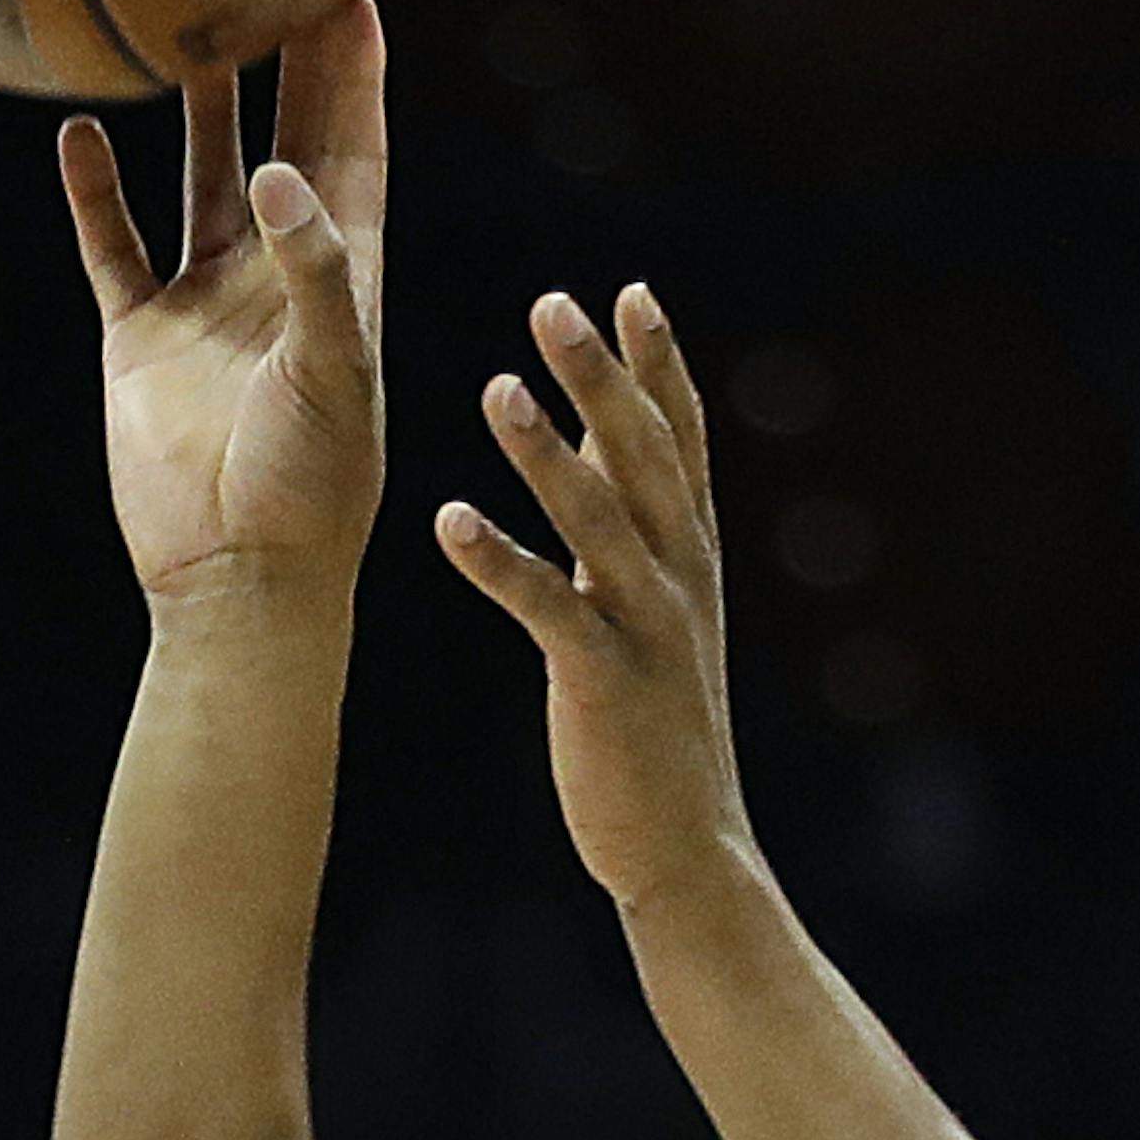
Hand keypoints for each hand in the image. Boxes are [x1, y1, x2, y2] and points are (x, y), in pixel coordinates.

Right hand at [59, 0, 387, 612]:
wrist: (238, 578)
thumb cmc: (312, 488)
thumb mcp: (331, 374)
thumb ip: (313, 274)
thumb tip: (278, 172)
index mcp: (344, 278)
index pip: (355, 150)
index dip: (354, 72)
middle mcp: (278, 276)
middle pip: (280, 137)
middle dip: (279, 57)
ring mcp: (206, 302)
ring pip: (197, 176)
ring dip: (190, 104)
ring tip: (175, 13)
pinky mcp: (142, 337)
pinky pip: (113, 245)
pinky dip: (95, 192)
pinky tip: (77, 128)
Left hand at [436, 289, 756, 912]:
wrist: (687, 847)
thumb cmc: (658, 726)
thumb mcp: (657, 611)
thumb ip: (636, 523)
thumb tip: (610, 436)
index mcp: (690, 557)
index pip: (681, 443)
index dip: (660, 367)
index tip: (631, 292)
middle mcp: (680, 580)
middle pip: (644, 459)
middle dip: (602, 379)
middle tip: (554, 303)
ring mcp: (649, 631)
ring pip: (601, 523)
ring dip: (550, 453)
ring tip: (498, 387)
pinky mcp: (607, 685)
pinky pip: (550, 611)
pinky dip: (500, 562)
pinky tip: (449, 519)